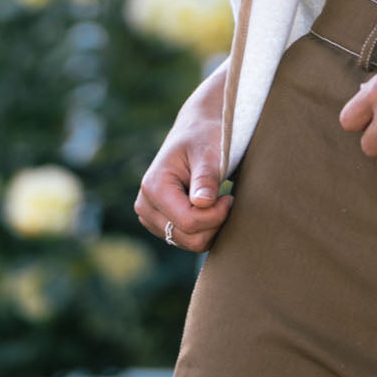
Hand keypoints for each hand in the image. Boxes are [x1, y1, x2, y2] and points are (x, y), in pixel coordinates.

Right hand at [134, 124, 233, 251]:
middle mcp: (146, 206)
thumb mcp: (208, 152)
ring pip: (190, 243)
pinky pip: (190, 240)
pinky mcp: (162, 224)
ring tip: (218, 201)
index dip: (216, 215)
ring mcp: (151, 218)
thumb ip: (206, 177)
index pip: (188, 222)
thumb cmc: (204, 137)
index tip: (230, 197)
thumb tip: (203, 203)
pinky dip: (206, 229)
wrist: (195, 133)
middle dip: (215, 223)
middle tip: (227, 199)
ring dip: (211, 227)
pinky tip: (211, 208)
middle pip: (189, 238)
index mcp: (153, 187)